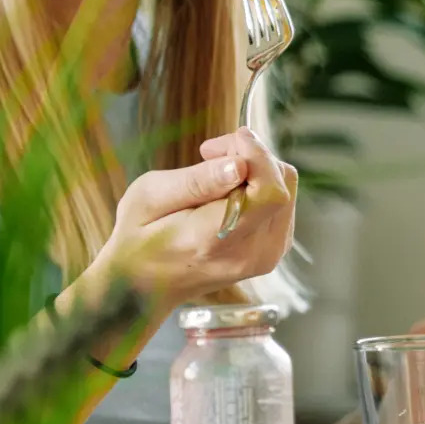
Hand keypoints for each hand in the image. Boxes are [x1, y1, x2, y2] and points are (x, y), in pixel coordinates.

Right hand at [98, 127, 297, 305]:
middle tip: (211, 151)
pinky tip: (228, 187)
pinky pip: (283, 201)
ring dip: (257, 167)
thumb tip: (240, 165)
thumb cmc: (138, 236)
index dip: (259, 156)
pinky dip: (260, 183)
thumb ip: (196, 181)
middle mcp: (251, 253)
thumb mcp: (148, 198)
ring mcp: (268, 255)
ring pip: (287, 187)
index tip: (233, 138)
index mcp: (215, 240)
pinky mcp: (275, 250)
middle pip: (281, 183)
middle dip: (252, 155)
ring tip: (216, 168)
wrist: (145, 285)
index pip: (269, 193)